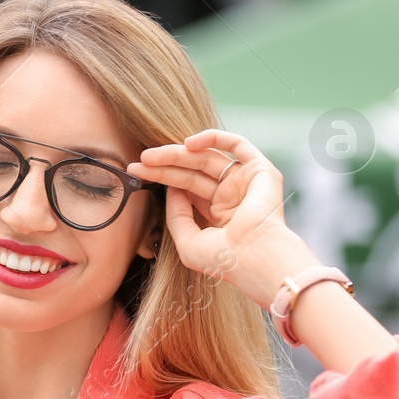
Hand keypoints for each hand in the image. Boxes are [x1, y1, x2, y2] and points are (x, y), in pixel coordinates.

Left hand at [127, 129, 318, 303]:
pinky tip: (188, 143)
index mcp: (218, 215)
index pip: (187, 189)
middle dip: (164, 165)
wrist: (254, 259)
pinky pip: (238, 144)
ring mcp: (246, 182)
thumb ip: (176, 216)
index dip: (162, 179)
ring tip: (150, 156)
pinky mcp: (260, 171)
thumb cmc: (223, 260)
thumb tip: (170, 190)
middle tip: (138, 162)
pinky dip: (214, 138)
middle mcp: (233, 196)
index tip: (138, 174)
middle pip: (192, 172)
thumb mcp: (187, 241)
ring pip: (207, 158)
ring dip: (178, 153)